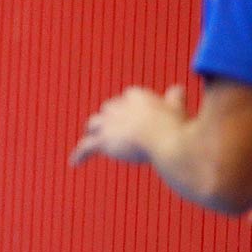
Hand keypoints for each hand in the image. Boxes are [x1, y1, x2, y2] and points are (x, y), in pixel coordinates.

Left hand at [71, 84, 185, 165]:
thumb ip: (174, 99)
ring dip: (93, 131)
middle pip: (108, 109)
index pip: (128, 97)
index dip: (130, 107)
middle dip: (110, 117)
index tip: (135, 115)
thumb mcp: (177, 110)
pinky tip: (74, 163)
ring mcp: (108, 123)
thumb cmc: (176, 127)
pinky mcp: (102, 140)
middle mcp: (118, 106)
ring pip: (94, 124)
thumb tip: (177, 88)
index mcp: (137, 96)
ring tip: (92, 139)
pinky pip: (86, 148)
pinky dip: (79, 155)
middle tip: (114, 129)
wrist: (164, 140)